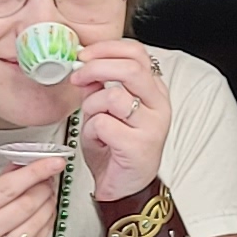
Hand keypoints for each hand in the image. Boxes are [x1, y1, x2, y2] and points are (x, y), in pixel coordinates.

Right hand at [0, 154, 68, 236]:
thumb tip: (20, 166)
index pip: (6, 188)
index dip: (35, 172)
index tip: (54, 162)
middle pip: (24, 205)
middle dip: (44, 187)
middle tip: (50, 178)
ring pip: (35, 224)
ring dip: (48, 205)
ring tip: (49, 196)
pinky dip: (46, 226)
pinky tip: (46, 217)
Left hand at [70, 38, 173, 201]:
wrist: (124, 187)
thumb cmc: (116, 148)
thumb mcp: (106, 110)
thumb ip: (100, 87)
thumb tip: (84, 66)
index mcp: (154, 91)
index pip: (137, 53)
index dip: (106, 49)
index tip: (83, 56)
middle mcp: (159, 105)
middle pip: (130, 68)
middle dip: (95, 68)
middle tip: (78, 78)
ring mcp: (152, 125)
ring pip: (112, 96)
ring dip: (91, 107)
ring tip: (93, 123)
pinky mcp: (140, 145)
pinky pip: (103, 123)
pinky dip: (91, 131)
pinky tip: (99, 141)